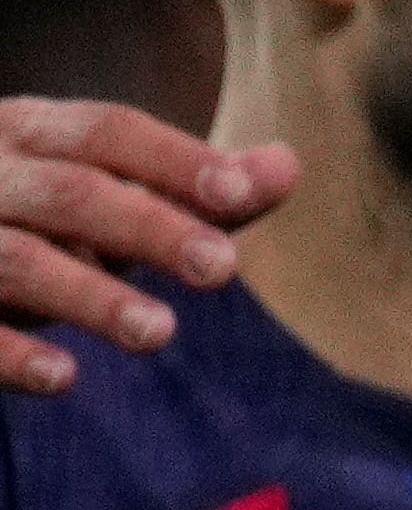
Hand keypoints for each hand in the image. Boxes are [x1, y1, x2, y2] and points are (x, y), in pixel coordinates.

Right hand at [0, 106, 291, 398]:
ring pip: (18, 260)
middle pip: (69, 192)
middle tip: (220, 268)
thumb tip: (286, 166)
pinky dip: (11, 354)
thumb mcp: (107, 194)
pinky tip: (64, 378)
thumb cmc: (38, 217)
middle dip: (147, 227)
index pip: (108, 130)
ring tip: (159, 332)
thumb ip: (194, 188)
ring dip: (89, 296)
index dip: (174, 160)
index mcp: (32, 131)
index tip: (241, 193)